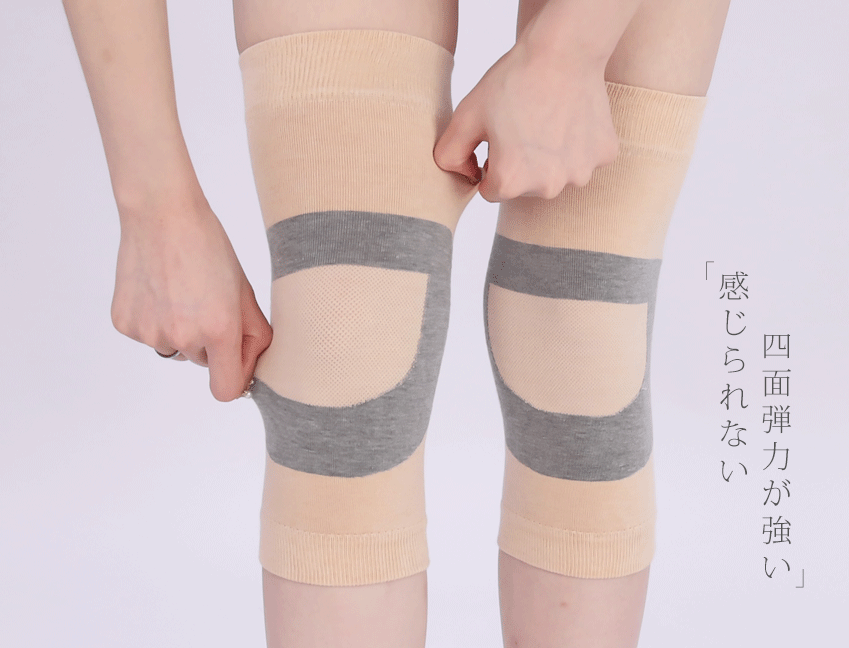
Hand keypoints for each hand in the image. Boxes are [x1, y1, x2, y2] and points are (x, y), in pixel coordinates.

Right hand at [111, 197, 272, 401]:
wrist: (161, 215)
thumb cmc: (208, 248)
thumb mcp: (244, 291)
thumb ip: (254, 334)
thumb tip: (251, 368)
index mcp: (219, 330)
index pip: (226, 390)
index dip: (234, 377)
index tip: (236, 359)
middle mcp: (183, 337)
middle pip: (203, 363)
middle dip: (210, 341)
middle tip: (207, 301)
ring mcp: (150, 333)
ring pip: (175, 348)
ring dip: (182, 330)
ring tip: (182, 292)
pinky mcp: (126, 325)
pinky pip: (150, 335)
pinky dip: (155, 320)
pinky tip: (159, 290)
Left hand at [433, 38, 619, 201]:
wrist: (563, 50)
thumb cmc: (512, 81)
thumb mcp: (466, 116)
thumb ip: (449, 155)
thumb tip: (465, 177)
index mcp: (511, 182)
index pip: (492, 189)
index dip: (490, 163)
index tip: (499, 139)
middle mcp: (548, 186)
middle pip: (526, 187)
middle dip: (520, 164)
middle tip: (523, 126)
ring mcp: (581, 173)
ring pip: (556, 175)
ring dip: (549, 159)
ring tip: (546, 122)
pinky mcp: (604, 156)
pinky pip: (584, 159)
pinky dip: (577, 146)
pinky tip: (571, 120)